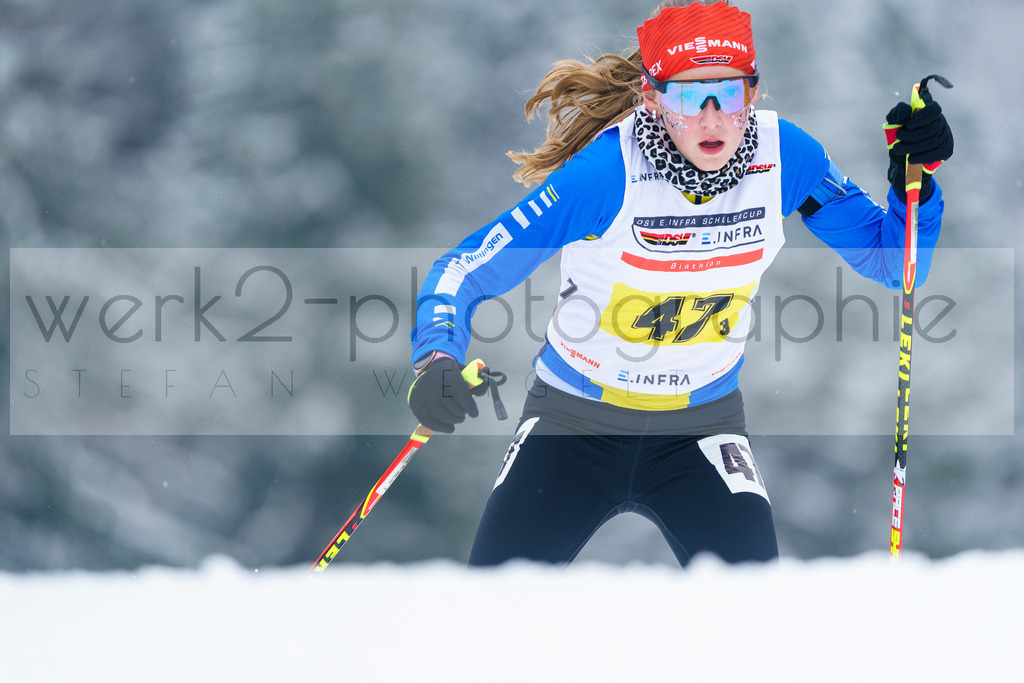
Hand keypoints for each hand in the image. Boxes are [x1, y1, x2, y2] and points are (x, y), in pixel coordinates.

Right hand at [407, 356, 478, 432]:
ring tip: (458, 418)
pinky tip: (450, 427)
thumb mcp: (461, 373)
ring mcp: (422, 397)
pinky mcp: (417, 408)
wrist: (428, 374)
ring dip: (453, 420)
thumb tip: (480, 391)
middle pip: (450, 404)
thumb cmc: (449, 376)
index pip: (458, 391)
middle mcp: (431, 383)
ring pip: (442, 414)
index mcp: (445, 372)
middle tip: (463, 414)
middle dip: (460, 412)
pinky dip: (442, 427)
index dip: (468, 404)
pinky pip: (430, 422)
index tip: (474, 413)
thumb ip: (474, 382)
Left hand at [884, 83, 953, 201]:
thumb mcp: (891, 131)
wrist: (902, 174)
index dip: (920, 114)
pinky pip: (936, 150)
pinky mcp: (946, 150)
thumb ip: (895, 116)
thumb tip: (904, 109)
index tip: (907, 124)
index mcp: (926, 115)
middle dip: (913, 132)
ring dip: (913, 144)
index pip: (930, 106)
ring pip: (933, 136)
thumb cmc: (896, 148)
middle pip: (932, 121)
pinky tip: (912, 159)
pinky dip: (921, 155)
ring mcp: (944, 137)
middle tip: (899, 140)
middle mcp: (939, 124)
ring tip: (900, 150)